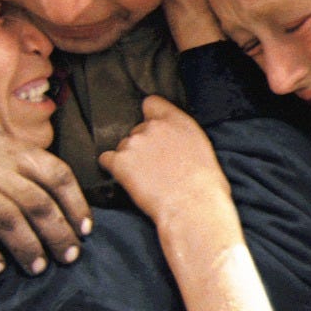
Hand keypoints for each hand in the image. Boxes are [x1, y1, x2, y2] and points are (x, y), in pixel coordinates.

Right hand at [0, 117, 91, 274]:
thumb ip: (12, 164)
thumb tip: (51, 200)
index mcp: (3, 146)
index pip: (54, 172)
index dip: (75, 203)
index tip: (85, 231)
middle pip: (35, 199)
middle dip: (57, 233)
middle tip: (67, 259)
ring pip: (5, 216)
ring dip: (26, 246)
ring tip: (36, 269)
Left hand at [99, 95, 229, 223]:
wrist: (193, 207)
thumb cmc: (205, 185)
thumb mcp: (201, 147)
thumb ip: (182, 135)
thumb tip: (174, 142)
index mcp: (176, 120)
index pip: (151, 103)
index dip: (150, 116)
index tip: (152, 128)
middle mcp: (152, 127)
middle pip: (137, 130)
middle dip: (143, 146)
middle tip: (154, 166)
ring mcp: (133, 143)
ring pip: (123, 147)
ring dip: (130, 159)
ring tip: (145, 179)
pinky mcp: (120, 163)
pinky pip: (106, 160)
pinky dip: (112, 168)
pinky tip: (125, 179)